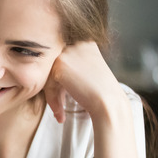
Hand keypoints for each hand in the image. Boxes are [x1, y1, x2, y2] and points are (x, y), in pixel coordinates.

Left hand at [43, 41, 141, 157]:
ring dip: (52, 95)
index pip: (61, 59)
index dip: (60, 82)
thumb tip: (55, 69)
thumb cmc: (102, 100)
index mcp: (88, 43)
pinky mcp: (62, 65)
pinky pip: (47, 81)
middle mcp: (80, 43)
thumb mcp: (89, 78)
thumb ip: (75, 69)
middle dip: (54, 89)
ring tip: (60, 112)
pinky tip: (60, 115)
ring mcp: (71, 52)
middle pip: (53, 66)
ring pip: (48, 74)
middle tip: (59, 109)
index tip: (67, 101)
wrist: (111, 109)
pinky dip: (51, 99)